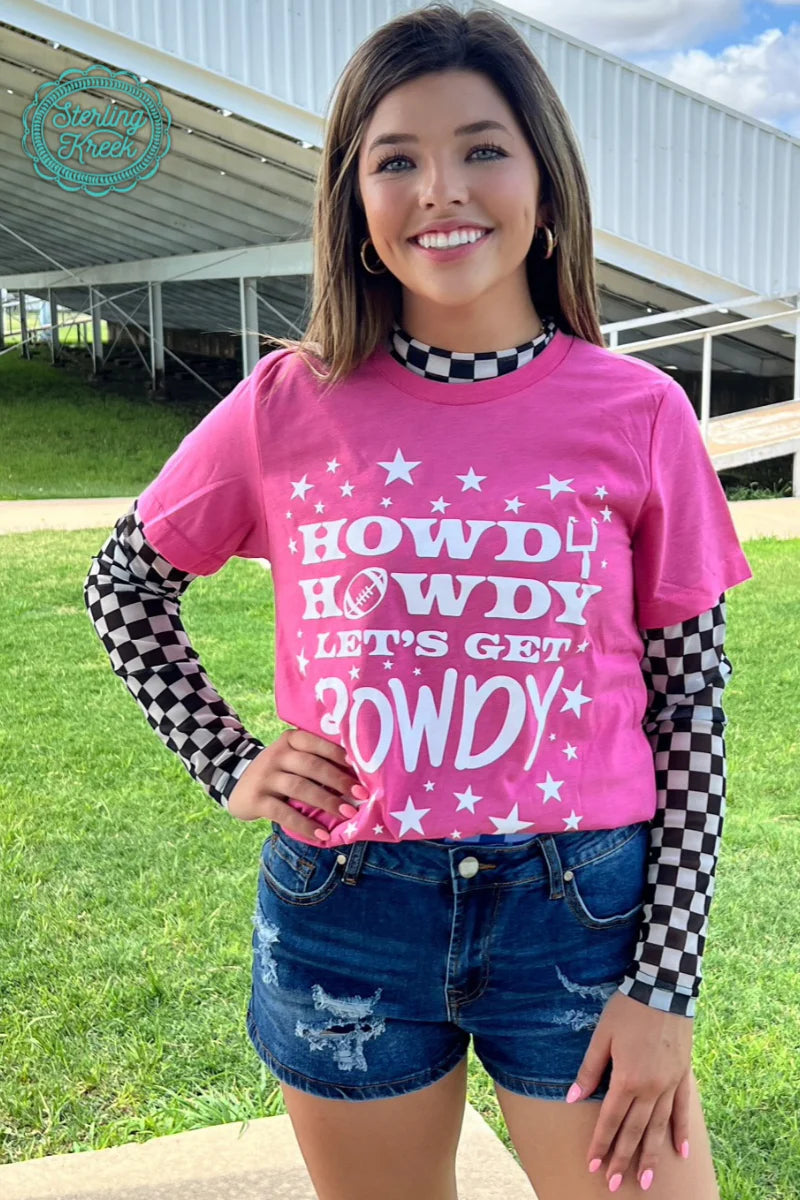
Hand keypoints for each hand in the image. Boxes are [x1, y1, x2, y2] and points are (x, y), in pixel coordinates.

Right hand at [226, 728, 360, 838]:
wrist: (237, 783)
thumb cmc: (279, 771)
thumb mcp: (293, 758)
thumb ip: (316, 762)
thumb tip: (356, 781)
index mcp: (291, 740)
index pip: (318, 743)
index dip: (340, 756)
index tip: (362, 770)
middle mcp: (277, 755)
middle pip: (312, 766)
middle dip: (339, 781)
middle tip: (361, 795)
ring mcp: (265, 777)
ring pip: (300, 787)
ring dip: (326, 802)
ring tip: (347, 814)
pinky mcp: (256, 799)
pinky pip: (283, 813)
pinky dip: (304, 824)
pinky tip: (321, 835)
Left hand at [567, 989, 692, 1191]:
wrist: (664, 989)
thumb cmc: (627, 1010)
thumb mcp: (602, 1037)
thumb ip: (589, 1070)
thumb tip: (572, 1098)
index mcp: (627, 1079)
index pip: (611, 1120)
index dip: (601, 1144)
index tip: (593, 1165)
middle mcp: (650, 1088)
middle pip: (635, 1131)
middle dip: (623, 1159)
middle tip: (615, 1184)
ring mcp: (670, 1085)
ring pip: (659, 1128)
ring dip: (652, 1156)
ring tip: (646, 1181)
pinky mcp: (683, 1077)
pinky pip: (683, 1111)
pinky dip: (681, 1132)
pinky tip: (680, 1152)